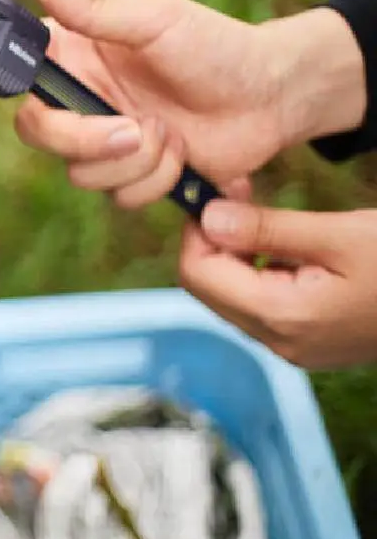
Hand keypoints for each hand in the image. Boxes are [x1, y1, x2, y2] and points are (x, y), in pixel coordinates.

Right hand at [0, 0, 338, 208]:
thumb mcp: (154, 17)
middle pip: (38, 132)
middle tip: (134, 130)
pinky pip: (116, 196)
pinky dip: (154, 182)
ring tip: (172, 138)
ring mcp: (101, 139)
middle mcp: (77, 96)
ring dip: (133, 163)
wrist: (271, 98)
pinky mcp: (128, 174)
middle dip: (85, 140)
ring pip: (78, 171)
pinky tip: (183, 157)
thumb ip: (90, 3)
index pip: (5, 67)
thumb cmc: (216, 45)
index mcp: (72, 51)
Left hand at [180, 193, 376, 369]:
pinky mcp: (310, 341)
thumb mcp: (339, 234)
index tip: (220, 191)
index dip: (198, 230)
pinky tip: (288, 242)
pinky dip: (261, 269)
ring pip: (232, 295)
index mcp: (282, 317)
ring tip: (264, 212)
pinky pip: (262, 304)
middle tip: (241, 192)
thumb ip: (267, 228)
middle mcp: (281, 342)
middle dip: (215, 239)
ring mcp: (295, 347)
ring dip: (238, 252)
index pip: (199, 274)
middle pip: (209, 287)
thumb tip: (207, 217)